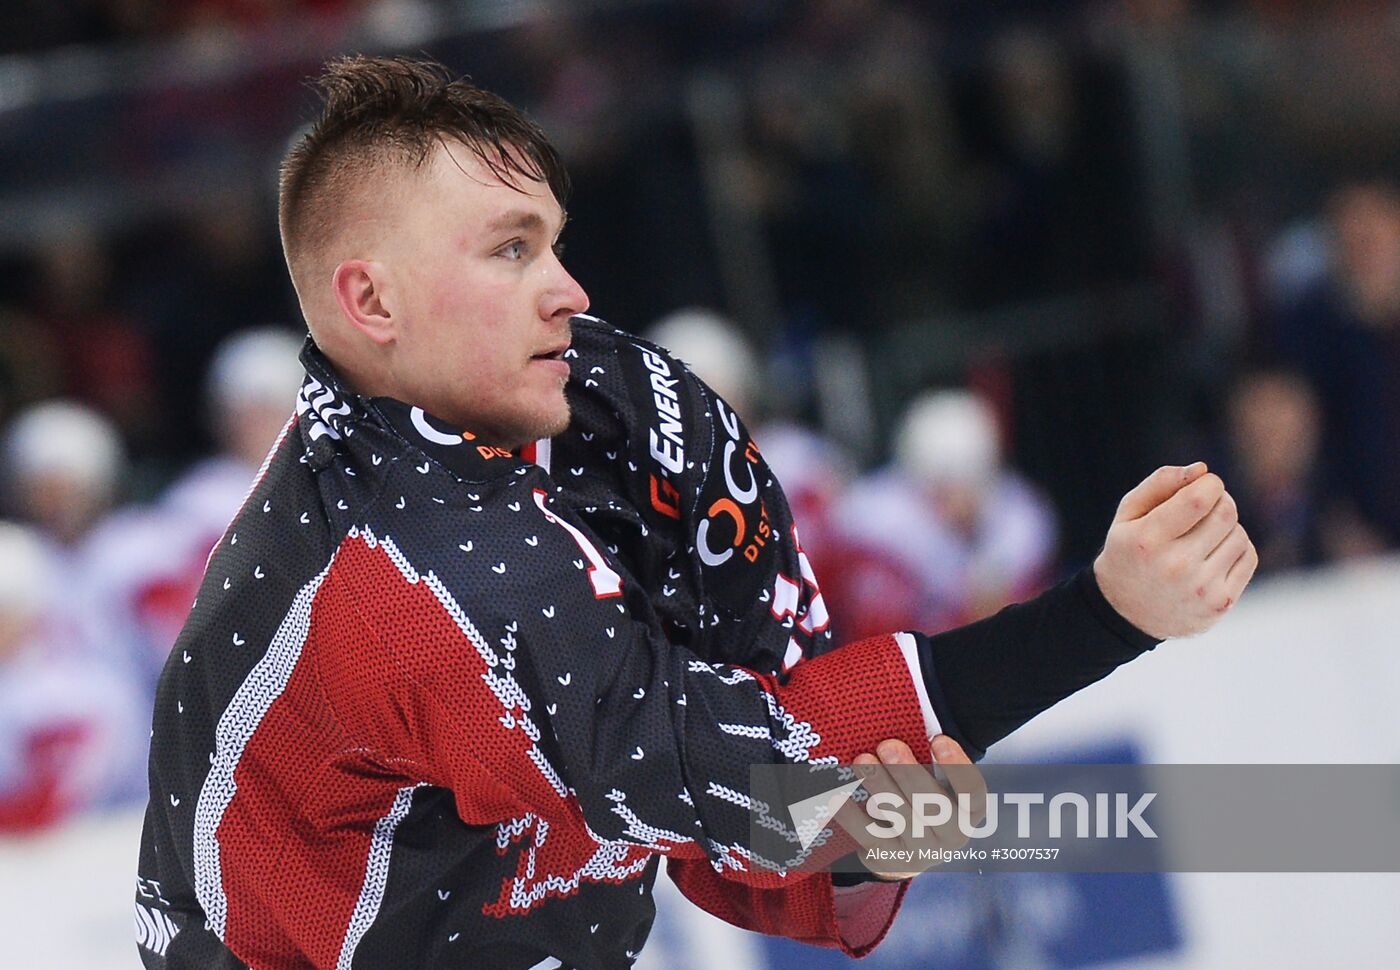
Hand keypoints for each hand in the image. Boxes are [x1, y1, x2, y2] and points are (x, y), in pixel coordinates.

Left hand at [841, 734, 983, 880]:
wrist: (910, 849)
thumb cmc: (924, 799)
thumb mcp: (936, 781)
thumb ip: (928, 759)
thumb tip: (903, 723)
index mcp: (970, 812)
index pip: (971, 791)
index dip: (956, 765)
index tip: (937, 739)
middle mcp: (952, 836)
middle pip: (933, 805)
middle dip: (908, 772)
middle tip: (887, 745)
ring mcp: (923, 852)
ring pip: (902, 818)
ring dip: (880, 786)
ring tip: (862, 760)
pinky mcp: (892, 861)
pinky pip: (870, 836)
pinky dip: (851, 816)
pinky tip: (837, 796)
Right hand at [1094, 462, 1258, 639]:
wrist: (1126, 613)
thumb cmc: (1130, 552)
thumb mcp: (1128, 514)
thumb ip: (1160, 484)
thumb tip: (1202, 470)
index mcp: (1148, 540)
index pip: (1200, 499)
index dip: (1210, 484)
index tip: (1203, 484)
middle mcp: (1175, 566)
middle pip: (1225, 513)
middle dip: (1220, 501)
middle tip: (1206, 505)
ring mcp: (1200, 588)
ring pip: (1239, 535)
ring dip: (1227, 527)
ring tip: (1204, 535)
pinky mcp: (1220, 603)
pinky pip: (1247, 557)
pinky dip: (1236, 548)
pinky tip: (1214, 553)